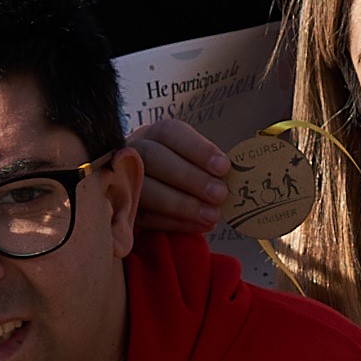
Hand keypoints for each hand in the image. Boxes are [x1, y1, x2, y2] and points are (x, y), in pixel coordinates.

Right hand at [126, 111, 228, 236]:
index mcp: (156, 135)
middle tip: (220, 194)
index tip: (223, 167)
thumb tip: (237, 176)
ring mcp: (123, 180)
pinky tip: (200, 227)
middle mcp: (134, 152)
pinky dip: (175, 223)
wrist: (152, 190)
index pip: (171, 133)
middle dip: (190, 178)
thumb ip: (211, 165)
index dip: (198, 149)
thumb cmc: (184, 172)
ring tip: (213, 216)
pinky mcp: (124, 210)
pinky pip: (146, 217)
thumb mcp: (195, 160)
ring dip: (182, 205)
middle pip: (155, 159)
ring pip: (145, 189)